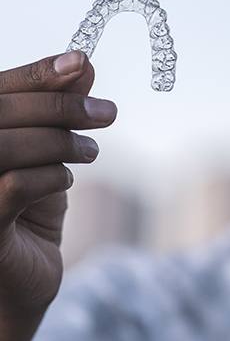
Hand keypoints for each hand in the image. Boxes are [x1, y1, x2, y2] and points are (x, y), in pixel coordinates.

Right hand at [0, 52, 116, 314]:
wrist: (21, 278)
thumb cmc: (28, 208)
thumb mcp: (48, 150)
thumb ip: (58, 107)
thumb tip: (82, 63)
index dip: (38, 73)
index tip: (82, 63)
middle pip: (2, 111)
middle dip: (61, 106)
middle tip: (108, 112)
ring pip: (4, 144)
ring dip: (59, 141)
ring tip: (90, 150)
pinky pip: (14, 186)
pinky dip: (51, 175)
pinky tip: (66, 178)